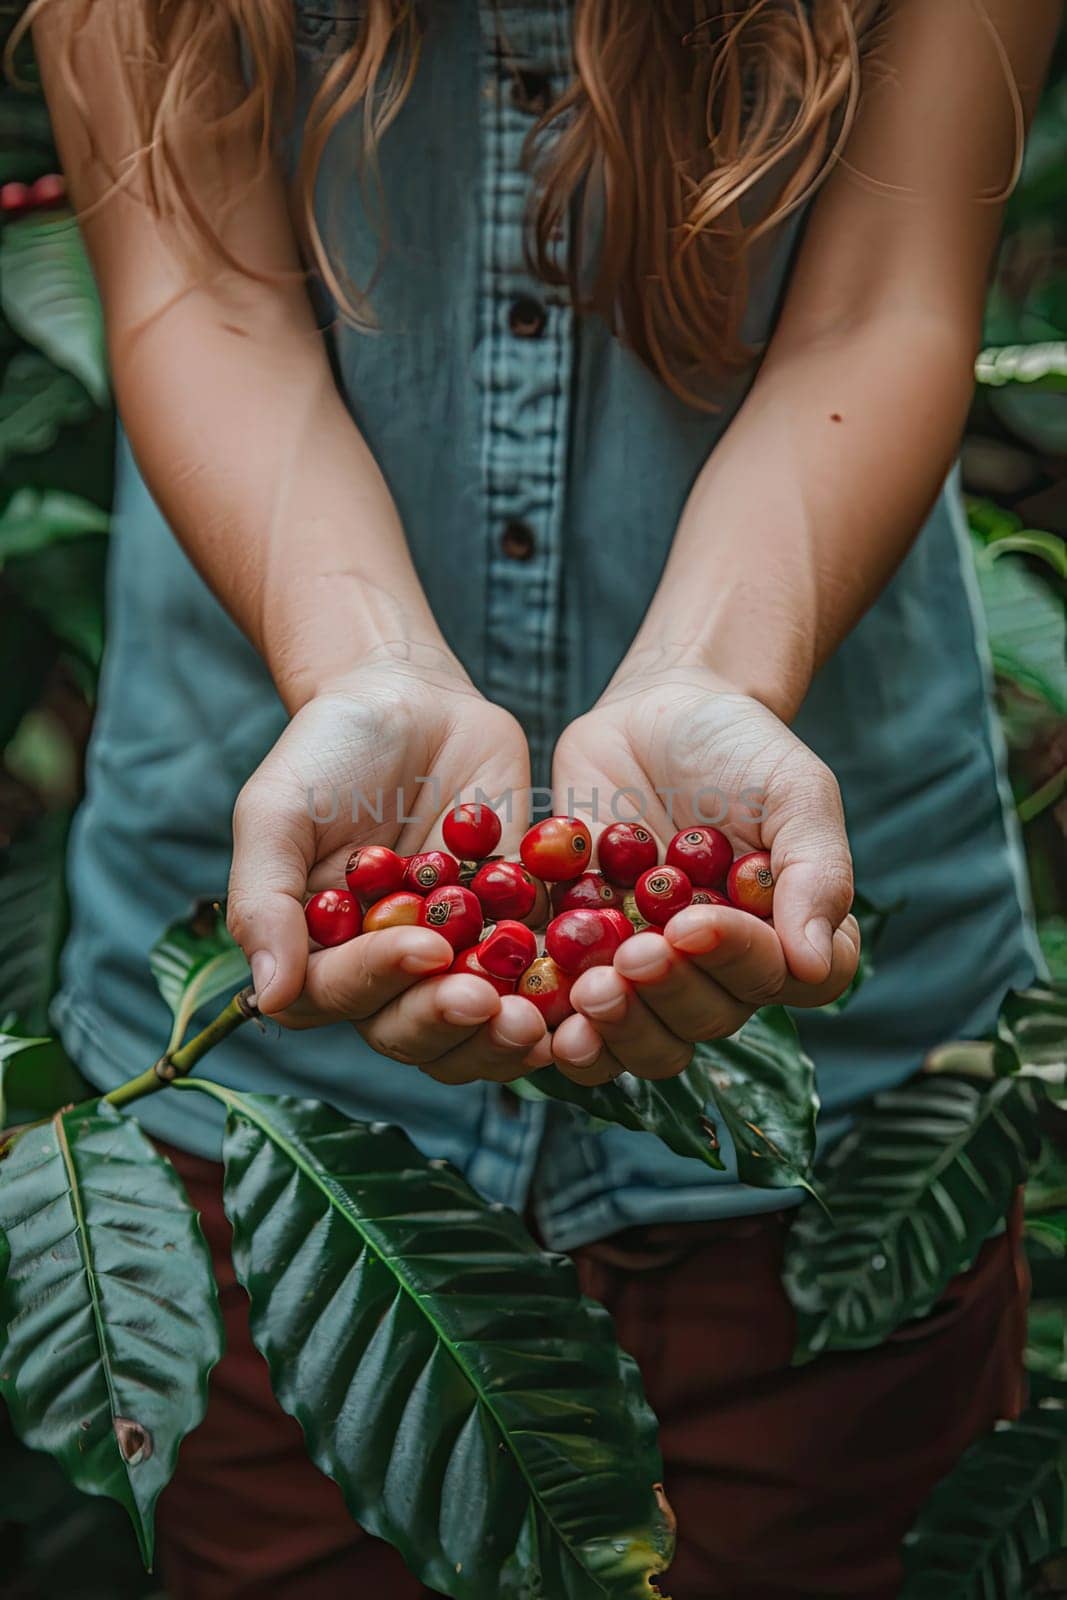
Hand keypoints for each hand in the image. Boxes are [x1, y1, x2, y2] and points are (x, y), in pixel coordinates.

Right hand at [226, 645, 550, 1082]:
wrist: (409, 699)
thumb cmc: (326, 751)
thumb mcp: (277, 811)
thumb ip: (264, 899)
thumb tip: (269, 996)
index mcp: (322, 955)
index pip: (343, 998)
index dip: (383, 983)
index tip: (424, 948)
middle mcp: (388, 972)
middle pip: (413, 1032)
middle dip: (451, 1023)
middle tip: (490, 1003)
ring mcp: (457, 955)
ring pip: (478, 1025)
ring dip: (506, 1033)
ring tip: (537, 1019)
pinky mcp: (518, 926)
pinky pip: (541, 974)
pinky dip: (562, 988)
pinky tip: (587, 982)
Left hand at [549, 667, 859, 1083]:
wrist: (652, 715)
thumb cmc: (738, 748)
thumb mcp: (794, 789)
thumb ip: (816, 869)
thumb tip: (813, 960)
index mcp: (788, 932)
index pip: (790, 981)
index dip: (744, 963)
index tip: (697, 922)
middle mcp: (724, 967)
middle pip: (710, 1017)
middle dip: (670, 993)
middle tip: (635, 954)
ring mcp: (655, 969)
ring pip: (647, 1038)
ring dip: (620, 1029)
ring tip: (589, 992)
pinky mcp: (588, 959)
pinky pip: (575, 1014)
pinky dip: (557, 1023)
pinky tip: (535, 1011)